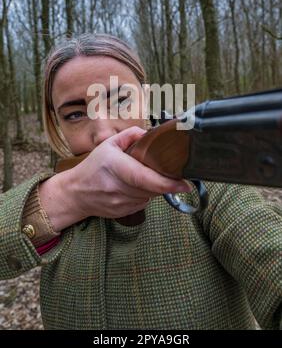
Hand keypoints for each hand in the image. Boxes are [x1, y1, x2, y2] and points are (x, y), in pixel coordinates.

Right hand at [40, 126, 192, 230]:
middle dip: (163, 181)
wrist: (76, 193)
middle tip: (169, 172)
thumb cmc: (94, 166)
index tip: (184, 184)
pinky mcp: (122, 212)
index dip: (166, 183)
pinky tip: (134, 187)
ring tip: (141, 176)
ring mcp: (120, 203)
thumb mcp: (108, 144)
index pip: (144, 178)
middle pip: (151, 188)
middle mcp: (117, 187)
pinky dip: (144, 194)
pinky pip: (143, 203)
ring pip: (149, 196)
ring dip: (152, 187)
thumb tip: (151, 135)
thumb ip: (130, 135)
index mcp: (114, 166)